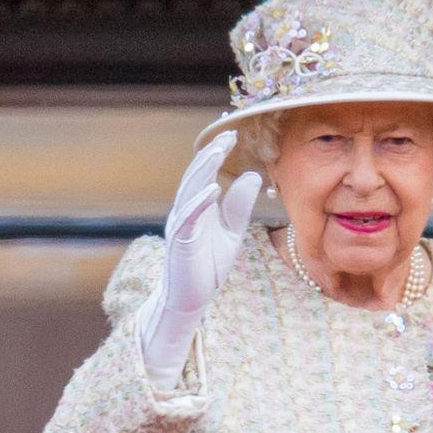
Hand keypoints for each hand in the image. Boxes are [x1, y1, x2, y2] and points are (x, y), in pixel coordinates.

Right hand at [136, 130, 261, 389]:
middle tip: (228, 134)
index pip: (207, 173)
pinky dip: (200, 202)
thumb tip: (252, 176)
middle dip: (211, 153)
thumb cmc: (208, 265)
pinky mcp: (181, 241)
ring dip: (204, 169)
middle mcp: (186, 210)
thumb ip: (239, 206)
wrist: (191, 298)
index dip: (218, 153)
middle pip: (197, 174)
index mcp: (198, 206)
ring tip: (219, 150)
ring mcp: (181, 224)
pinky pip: (189, 217)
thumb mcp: (231, 232)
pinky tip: (213, 188)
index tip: (234, 134)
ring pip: (190, 189)